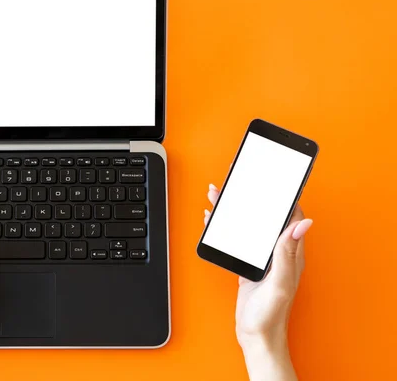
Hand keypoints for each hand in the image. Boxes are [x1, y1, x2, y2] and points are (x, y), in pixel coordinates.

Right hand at [204, 184, 312, 379]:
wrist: (255, 336)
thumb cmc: (270, 315)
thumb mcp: (280, 282)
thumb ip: (288, 252)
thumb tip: (302, 224)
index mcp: (289, 253)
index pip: (289, 216)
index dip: (281, 196)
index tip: (271, 180)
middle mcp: (276, 252)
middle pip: (263, 215)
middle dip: (250, 195)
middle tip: (237, 179)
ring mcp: (261, 257)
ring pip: (247, 224)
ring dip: (233, 208)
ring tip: (217, 193)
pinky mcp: (247, 263)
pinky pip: (236, 238)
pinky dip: (224, 226)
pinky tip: (213, 219)